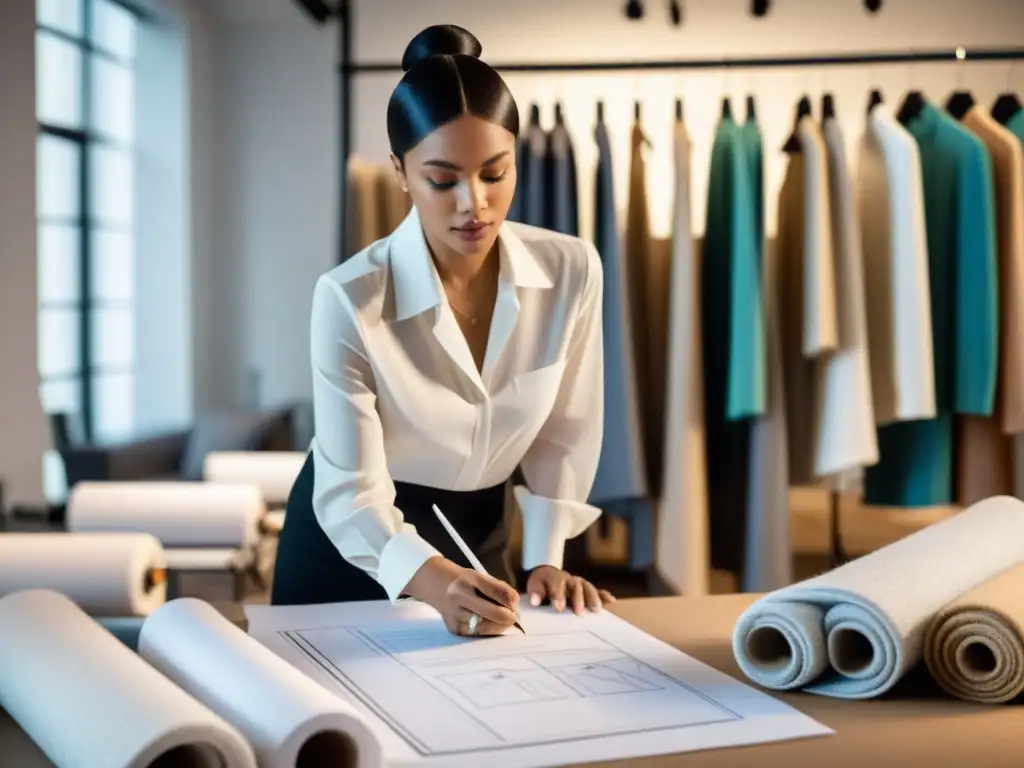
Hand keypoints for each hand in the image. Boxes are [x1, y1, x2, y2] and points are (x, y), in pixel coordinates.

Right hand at [404, 557, 519, 637]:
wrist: (434, 584)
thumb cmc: (462, 580)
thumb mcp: (480, 577)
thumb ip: (499, 589)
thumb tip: (515, 606)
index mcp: (468, 579)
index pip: (498, 592)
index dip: (512, 601)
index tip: (515, 606)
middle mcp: (459, 597)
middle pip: (494, 613)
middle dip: (509, 617)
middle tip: (514, 618)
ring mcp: (455, 614)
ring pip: (487, 626)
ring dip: (500, 625)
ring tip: (503, 621)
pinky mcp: (454, 628)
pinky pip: (478, 633)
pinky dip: (488, 630)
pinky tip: (489, 624)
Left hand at [525, 565, 614, 613]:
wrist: (548, 575)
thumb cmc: (541, 584)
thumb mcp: (534, 585)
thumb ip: (535, 592)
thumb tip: (535, 601)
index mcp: (556, 577)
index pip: (558, 584)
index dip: (559, 595)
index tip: (559, 608)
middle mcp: (570, 579)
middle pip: (576, 585)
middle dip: (578, 599)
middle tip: (578, 612)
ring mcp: (579, 583)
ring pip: (587, 587)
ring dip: (592, 597)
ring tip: (596, 609)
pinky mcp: (586, 589)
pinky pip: (597, 590)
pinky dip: (603, 595)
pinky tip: (610, 601)